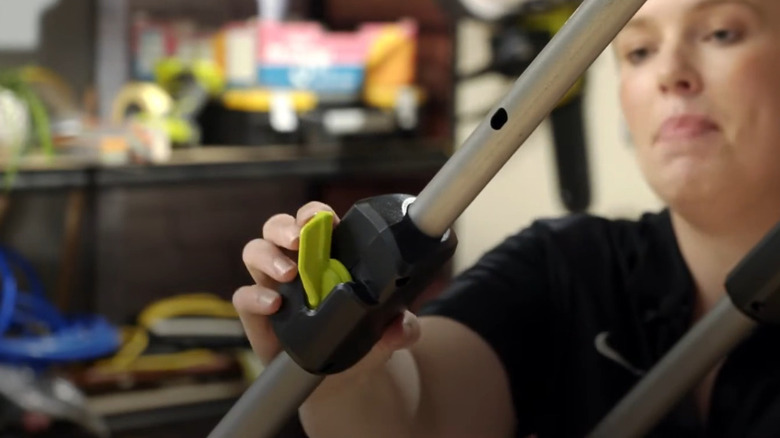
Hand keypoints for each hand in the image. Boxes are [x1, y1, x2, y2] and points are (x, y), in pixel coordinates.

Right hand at [234, 201, 420, 373]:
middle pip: (277, 227)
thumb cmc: (362, 339)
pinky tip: (274, 304)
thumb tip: (402, 325)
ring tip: (289, 273)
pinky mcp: (257, 314)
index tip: (324, 219)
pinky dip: (255, 296)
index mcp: (327, 253)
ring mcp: (273, 285)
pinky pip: (244, 296)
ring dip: (268, 257)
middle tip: (297, 239)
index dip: (314, 213)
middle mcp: (295, 262)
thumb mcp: (389, 333)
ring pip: (255, 252)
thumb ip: (402, 328)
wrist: (341, 379)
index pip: (314, 221)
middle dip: (284, 227)